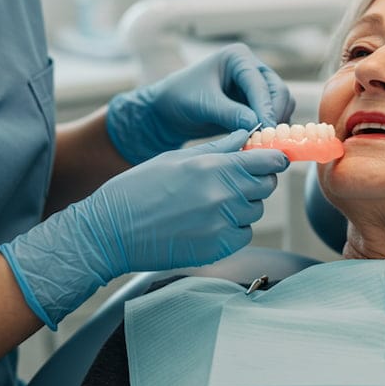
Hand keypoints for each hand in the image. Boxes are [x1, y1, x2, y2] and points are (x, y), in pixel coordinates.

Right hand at [0, 130, 287, 328]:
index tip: (271, 160)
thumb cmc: (139, 188)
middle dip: (256, 180)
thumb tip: (248, 136)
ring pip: (254, 211)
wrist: (112, 231)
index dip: (272, 159)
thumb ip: (218, 148)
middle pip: (266, 186)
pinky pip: (242, 234)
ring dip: (242, 206)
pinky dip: (233, 229)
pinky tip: (206, 223)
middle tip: (233, 180)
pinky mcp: (217, 249)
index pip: (268, 161)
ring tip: (210, 203)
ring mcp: (221, 225)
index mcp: (213, 167)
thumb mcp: (176, 158)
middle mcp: (223, 196)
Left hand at [106, 43, 295, 164]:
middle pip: (278, 91)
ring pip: (281, 104)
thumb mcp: (203, 104)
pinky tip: (262, 144)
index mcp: (238, 57)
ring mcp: (255, 87)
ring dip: (277, 123)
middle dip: (275, 115)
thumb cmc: (180, 98)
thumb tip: (257, 125)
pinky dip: (272, 129)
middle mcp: (251, 68)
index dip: (265, 106)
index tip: (267, 128)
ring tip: (264, 143)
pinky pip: (274, 116)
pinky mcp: (256, 104)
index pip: (259, 82)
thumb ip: (230, 113)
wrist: (169, 110)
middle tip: (269, 139)